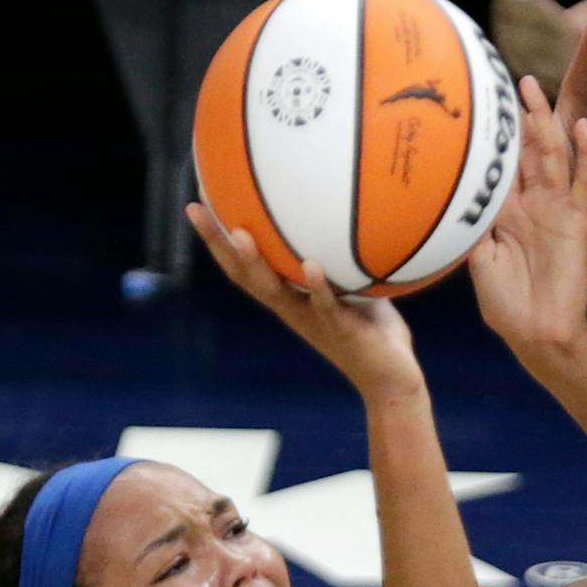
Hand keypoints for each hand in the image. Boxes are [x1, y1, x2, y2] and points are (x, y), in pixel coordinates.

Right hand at [187, 204, 421, 399]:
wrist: (391, 382)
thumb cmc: (374, 333)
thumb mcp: (356, 288)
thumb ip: (344, 259)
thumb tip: (345, 216)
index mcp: (290, 299)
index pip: (245, 266)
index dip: (219, 239)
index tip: (199, 204)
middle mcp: (292, 309)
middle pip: (245, 275)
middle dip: (219, 242)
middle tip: (196, 210)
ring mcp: (313, 321)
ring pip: (276, 292)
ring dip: (257, 264)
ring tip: (240, 235)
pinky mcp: (341, 331)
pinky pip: (326, 307)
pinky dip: (318, 287)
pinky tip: (311, 266)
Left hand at [469, 75, 586, 364]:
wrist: (537, 333)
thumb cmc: (505, 305)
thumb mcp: (477, 259)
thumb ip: (472, 223)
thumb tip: (450, 190)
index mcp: (507, 213)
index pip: (504, 165)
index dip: (499, 135)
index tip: (488, 101)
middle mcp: (534, 205)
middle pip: (531, 152)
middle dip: (527, 117)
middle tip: (521, 81)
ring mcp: (558, 211)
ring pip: (556, 158)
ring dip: (552, 125)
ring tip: (545, 94)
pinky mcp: (579, 224)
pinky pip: (586, 185)